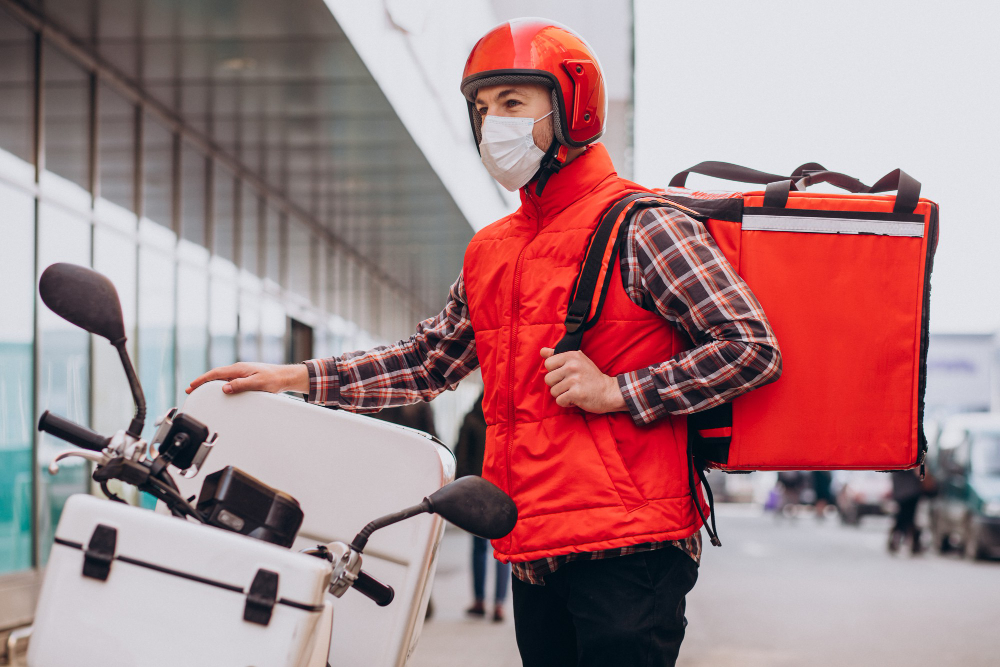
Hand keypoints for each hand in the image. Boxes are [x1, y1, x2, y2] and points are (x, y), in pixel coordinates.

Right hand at [185, 362, 309, 395]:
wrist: (285, 377)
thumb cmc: (273, 379)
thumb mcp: (257, 383)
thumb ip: (240, 385)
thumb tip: (225, 388)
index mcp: (239, 369)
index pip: (215, 373)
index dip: (202, 380)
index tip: (192, 386)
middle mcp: (239, 369)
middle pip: (216, 375)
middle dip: (203, 382)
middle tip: (191, 390)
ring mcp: (242, 373)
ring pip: (222, 378)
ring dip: (211, 384)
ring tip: (202, 392)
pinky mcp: (246, 377)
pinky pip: (229, 380)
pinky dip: (220, 385)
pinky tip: (219, 390)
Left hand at [540, 348, 625, 413]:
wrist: (609, 392)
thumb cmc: (591, 377)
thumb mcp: (577, 361)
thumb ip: (558, 355)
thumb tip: (542, 351)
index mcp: (572, 355)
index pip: (548, 363)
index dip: (554, 372)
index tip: (565, 374)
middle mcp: (572, 366)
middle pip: (548, 379)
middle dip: (557, 385)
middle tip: (570, 385)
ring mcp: (574, 380)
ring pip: (553, 391)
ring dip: (562, 394)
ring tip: (574, 391)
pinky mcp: (576, 394)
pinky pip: (559, 401)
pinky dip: (566, 403)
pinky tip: (576, 398)